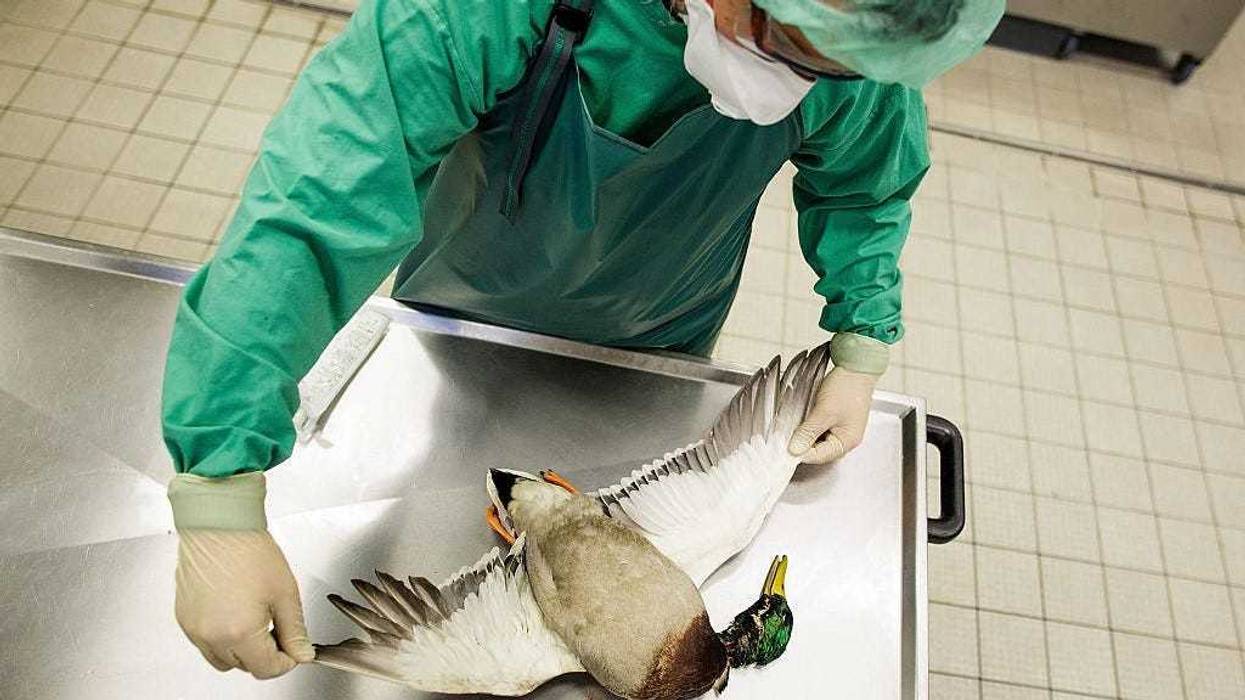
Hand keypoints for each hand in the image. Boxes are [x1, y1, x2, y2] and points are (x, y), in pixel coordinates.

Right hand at [168, 472, 312, 678]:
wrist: (218, 525)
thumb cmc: (249, 550)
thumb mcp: (284, 593)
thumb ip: (294, 630)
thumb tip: (302, 653)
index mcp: (239, 633)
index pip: (266, 669)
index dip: (285, 661)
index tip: (294, 648)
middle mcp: (211, 636)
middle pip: (244, 666)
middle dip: (265, 654)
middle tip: (278, 628)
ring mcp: (194, 629)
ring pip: (222, 659)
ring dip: (241, 649)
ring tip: (256, 618)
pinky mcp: (184, 619)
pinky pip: (205, 643)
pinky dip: (222, 637)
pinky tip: (235, 612)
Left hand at [787, 367, 877, 463]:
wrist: (856, 367)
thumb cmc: (847, 387)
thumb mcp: (824, 412)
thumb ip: (809, 432)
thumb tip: (795, 450)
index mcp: (847, 441)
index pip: (819, 456)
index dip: (801, 453)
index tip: (784, 448)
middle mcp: (845, 439)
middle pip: (818, 450)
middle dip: (802, 444)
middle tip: (786, 437)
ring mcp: (841, 429)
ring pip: (817, 440)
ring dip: (805, 435)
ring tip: (793, 427)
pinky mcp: (836, 420)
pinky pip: (819, 430)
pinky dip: (809, 427)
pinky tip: (802, 419)